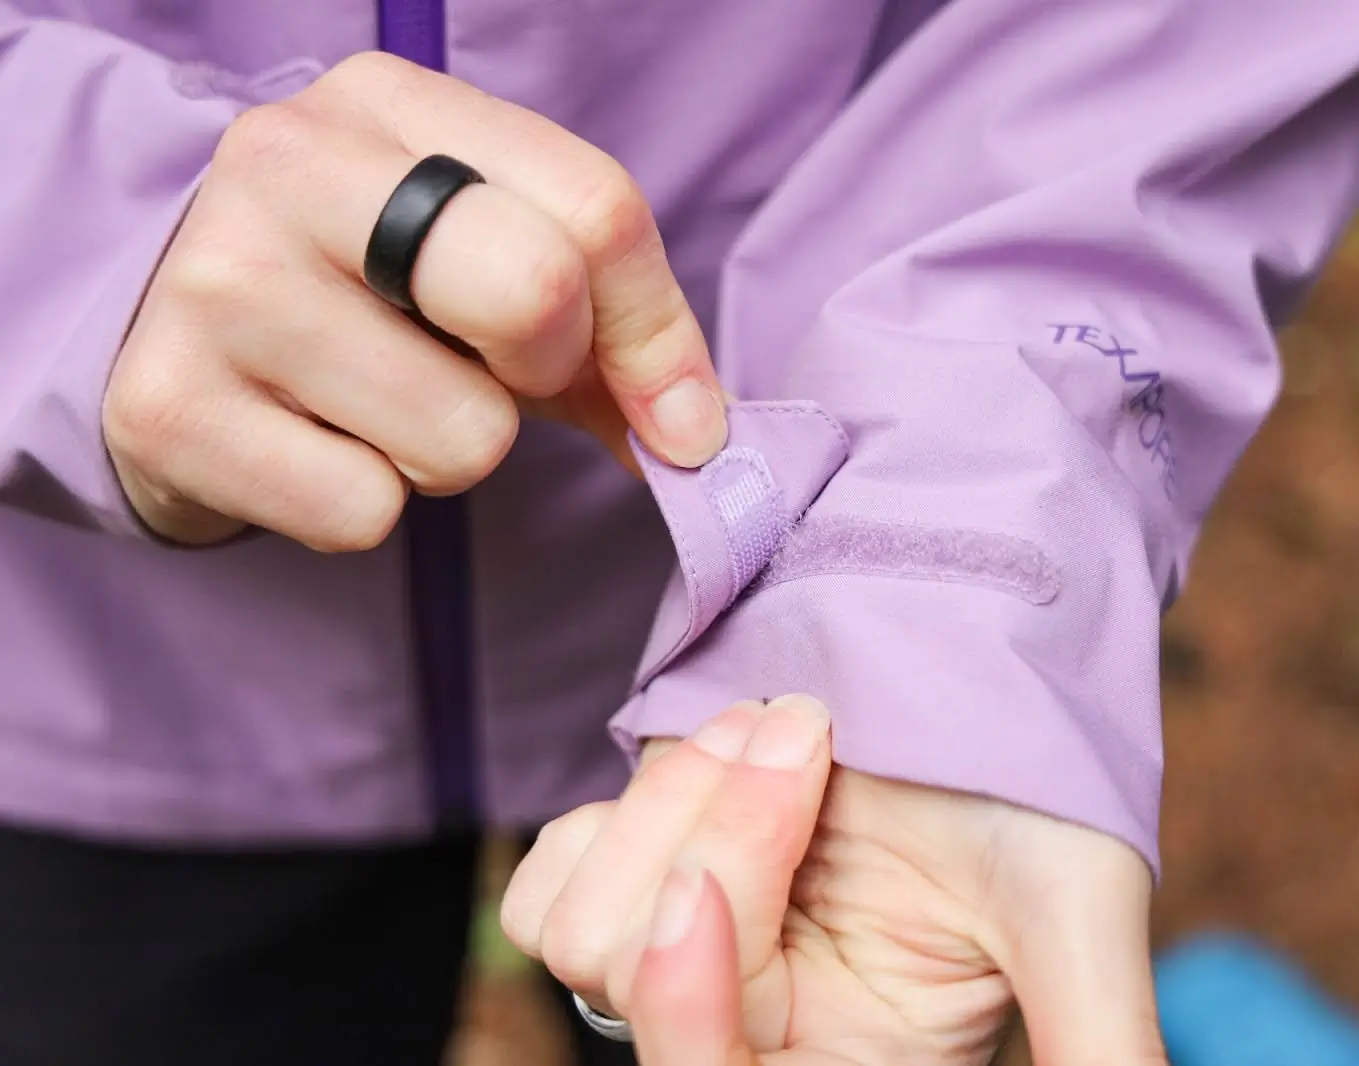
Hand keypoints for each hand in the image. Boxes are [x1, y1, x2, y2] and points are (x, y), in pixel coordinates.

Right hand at [105, 51, 725, 549]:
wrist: (161, 330)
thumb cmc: (364, 297)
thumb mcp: (486, 265)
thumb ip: (610, 331)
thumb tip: (700, 438)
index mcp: (391, 104)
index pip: (598, 209)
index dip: (658, 335)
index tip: (675, 417)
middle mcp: (291, 165)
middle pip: (533, 291)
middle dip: (545, 372)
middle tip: (493, 377)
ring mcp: (219, 282)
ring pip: (459, 436)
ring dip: (447, 451)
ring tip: (378, 404)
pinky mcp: (168, 407)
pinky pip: (364, 513)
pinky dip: (363, 505)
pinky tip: (311, 445)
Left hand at [503, 696, 1167, 1065]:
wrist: (975, 653)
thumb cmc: (1041, 782)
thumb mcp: (1076, 920)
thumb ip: (1098, 1052)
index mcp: (848, 1060)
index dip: (687, 1014)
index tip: (698, 896)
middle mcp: (760, 1024)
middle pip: (637, 990)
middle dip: (713, 844)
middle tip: (804, 732)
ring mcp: (692, 949)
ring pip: (580, 933)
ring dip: (673, 800)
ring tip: (777, 727)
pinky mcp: (640, 875)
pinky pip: (547, 886)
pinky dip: (616, 811)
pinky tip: (715, 752)